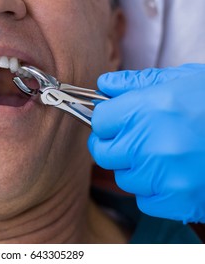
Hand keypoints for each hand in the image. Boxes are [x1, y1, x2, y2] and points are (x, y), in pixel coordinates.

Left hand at [88, 64, 204, 222]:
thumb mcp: (181, 80)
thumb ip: (137, 83)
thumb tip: (104, 86)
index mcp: (148, 108)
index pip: (99, 120)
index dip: (107, 120)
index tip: (117, 121)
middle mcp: (151, 143)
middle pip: (103, 152)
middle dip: (115, 145)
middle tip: (136, 139)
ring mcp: (164, 175)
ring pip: (124, 177)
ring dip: (137, 168)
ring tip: (164, 156)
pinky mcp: (178, 201)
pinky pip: (144, 200)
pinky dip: (154, 191)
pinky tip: (174, 175)